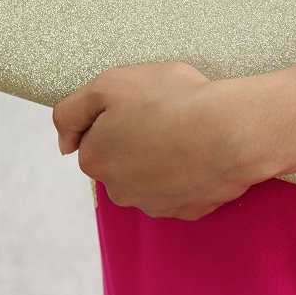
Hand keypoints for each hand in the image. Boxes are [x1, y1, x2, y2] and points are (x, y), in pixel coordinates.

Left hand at [51, 62, 275, 220]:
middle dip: (136, 139)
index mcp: (95, 159)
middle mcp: (118, 191)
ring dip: (162, 158)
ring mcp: (154, 204)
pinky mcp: (187, 210)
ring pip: (150, 176)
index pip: (94, 135)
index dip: (116, 114)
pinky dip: (188, 172)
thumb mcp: (109, 84)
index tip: (141, 103)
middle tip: (164, 114)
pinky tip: (202, 151)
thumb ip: (70, 112)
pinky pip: (181, 188)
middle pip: (121, 159)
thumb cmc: (172, 100)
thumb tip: (64, 144)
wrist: (231, 131)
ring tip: (187, 131)